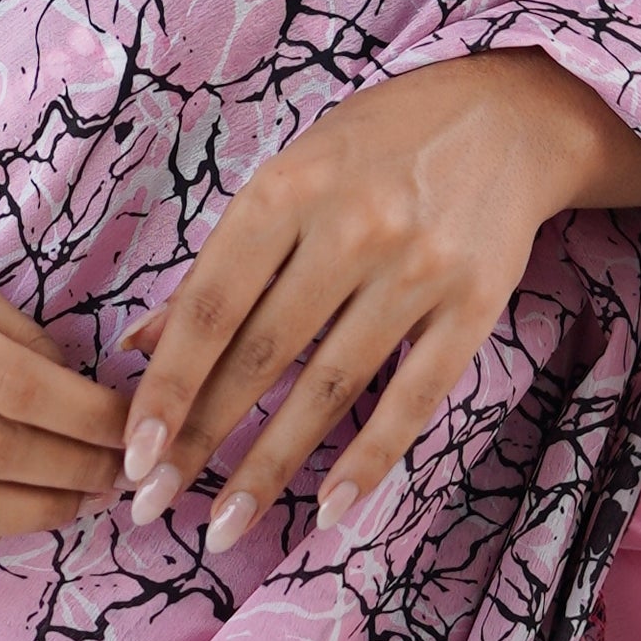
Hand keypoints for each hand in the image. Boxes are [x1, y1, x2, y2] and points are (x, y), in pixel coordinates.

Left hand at [119, 51, 640, 558]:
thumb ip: (222, 262)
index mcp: (287, 190)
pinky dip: (369, 459)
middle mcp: (350, 229)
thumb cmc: (376, 146)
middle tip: (153, 505)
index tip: (132, 450)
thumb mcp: (288, 176)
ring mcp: (417, 270)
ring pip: (328, 389)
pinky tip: (328, 509)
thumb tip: (142, 343)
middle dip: (201, 440)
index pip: (211, 305)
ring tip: (226, 524)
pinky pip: (412, 398)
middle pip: (261, 356)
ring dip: (270, 467)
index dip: (168, 385)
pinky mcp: (473, 305)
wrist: (508, 115)